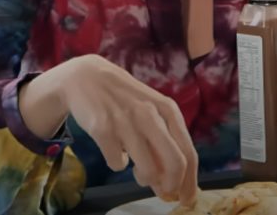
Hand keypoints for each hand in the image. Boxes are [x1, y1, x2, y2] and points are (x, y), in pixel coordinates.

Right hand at [53, 55, 198, 205]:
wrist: (86, 77)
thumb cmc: (124, 97)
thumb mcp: (150, 109)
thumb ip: (163, 138)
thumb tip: (175, 179)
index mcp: (167, 109)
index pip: (188, 152)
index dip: (190, 181)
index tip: (187, 199)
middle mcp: (150, 114)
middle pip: (175, 163)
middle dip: (172, 185)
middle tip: (164, 192)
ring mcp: (126, 121)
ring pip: (147, 170)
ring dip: (144, 179)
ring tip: (139, 172)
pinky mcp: (103, 129)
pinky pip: (117, 163)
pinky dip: (118, 164)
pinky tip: (115, 152)